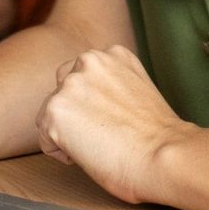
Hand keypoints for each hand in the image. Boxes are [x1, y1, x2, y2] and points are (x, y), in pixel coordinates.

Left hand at [36, 46, 195, 204]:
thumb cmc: (159, 138)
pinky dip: (60, 152)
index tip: (111, 123)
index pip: (85, 77)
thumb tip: (95, 106)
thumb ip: (114, 86)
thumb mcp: (139, 91)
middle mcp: (89, 60)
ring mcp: (70, 84)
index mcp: (114, 54)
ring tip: (97, 146)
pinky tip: (88, 155)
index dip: (93, 105)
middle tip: (100, 136)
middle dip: (75, 113)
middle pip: (63, 89)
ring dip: (67, 132)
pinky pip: (45, 139)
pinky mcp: (55, 110)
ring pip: (52, 113)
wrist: (163, 155)